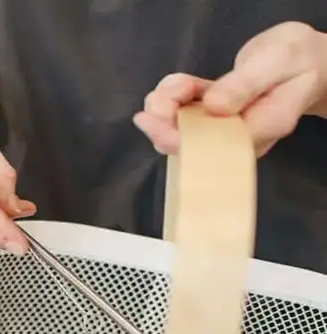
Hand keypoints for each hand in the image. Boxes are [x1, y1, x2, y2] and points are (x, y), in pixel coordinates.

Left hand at [134, 21, 326, 155]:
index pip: (211, 146)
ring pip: (181, 128)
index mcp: (261, 128)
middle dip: (164, 122)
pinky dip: (174, 97)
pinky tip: (179, 84)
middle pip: (189, 143)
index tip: (152, 118)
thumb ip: (246, 85)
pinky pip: (185, 113)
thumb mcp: (276, 62)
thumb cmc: (298, 61)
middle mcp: (239, 138)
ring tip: (176, 84)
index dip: (176, 137)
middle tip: (156, 98)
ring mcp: (225, 130)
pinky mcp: (215, 118)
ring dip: (166, 105)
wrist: (308, 62)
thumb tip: (212, 106)